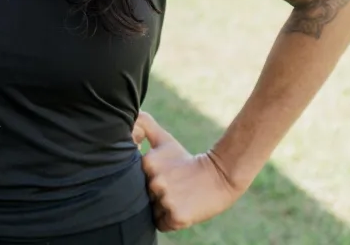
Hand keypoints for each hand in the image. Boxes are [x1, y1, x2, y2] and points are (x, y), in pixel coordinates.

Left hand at [131, 111, 243, 231]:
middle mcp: (154, 182)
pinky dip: (171, 220)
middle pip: (144, 198)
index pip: (135, 183)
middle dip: (156, 195)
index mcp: (147, 164)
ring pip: (153, 212)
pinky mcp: (177, 216)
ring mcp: (165, 200)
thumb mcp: (164, 140)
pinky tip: (183, 206)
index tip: (164, 176)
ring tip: (179, 196)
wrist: (219, 175)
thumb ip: (144, 127)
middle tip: (174, 187)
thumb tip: (130, 125)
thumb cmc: (187, 160)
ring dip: (164, 208)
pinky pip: (163, 224)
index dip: (149, 182)